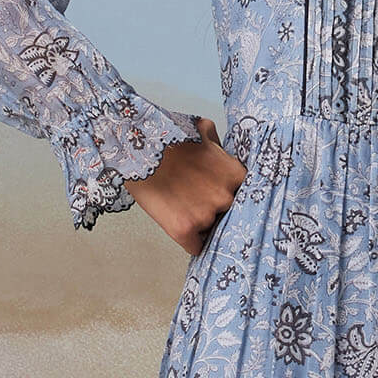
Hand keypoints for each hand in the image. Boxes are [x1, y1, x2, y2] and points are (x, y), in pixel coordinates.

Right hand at [131, 115, 246, 255]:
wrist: (137, 149)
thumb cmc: (166, 138)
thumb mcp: (202, 129)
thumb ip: (218, 144)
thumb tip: (219, 148)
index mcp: (235, 175)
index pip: (241, 196)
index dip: (226, 194)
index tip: (214, 194)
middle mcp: (225, 197)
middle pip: (227, 215)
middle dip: (213, 209)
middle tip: (193, 198)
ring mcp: (206, 215)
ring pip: (210, 230)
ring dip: (199, 223)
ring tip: (179, 205)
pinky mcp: (184, 229)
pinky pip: (195, 247)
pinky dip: (188, 241)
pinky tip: (178, 225)